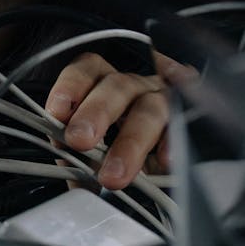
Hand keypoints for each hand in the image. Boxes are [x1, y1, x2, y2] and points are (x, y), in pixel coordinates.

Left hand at [45, 49, 195, 190]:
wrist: (151, 173)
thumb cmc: (111, 155)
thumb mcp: (85, 151)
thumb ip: (70, 146)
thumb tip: (61, 146)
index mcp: (103, 83)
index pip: (86, 71)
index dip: (70, 87)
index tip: (56, 112)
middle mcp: (134, 86)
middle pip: (117, 86)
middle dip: (96, 112)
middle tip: (79, 141)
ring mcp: (164, 102)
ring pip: (151, 108)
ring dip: (131, 141)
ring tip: (114, 175)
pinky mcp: (189, 125)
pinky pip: (184, 127)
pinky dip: (172, 143)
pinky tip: (162, 162)